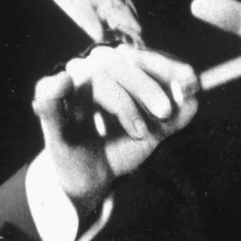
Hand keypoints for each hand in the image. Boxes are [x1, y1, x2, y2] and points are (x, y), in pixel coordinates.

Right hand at [32, 46, 198, 218]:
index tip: (191, 79)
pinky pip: (46, 94)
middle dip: (148, 87)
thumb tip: (194, 98)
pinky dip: (53, 89)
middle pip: (121, 65)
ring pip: (97, 80)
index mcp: (117, 75)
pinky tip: (64, 84)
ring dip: (123, 103)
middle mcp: (93, 75)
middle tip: (166, 112)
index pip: (141, 59)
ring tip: (140, 130)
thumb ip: (175, 118)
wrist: (89, 181)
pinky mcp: (48, 112)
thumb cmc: (118, 149)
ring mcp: (70, 91)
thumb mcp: (152, 135)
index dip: (167, 66)